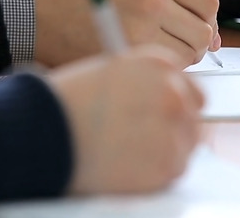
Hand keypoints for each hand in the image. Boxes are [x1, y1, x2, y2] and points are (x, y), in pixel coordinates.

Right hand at [31, 0, 220, 67]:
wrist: (34, 12)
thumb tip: (211, 36)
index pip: (207, 3)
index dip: (206, 22)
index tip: (198, 32)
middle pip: (202, 32)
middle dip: (194, 44)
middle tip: (173, 47)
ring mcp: (140, 25)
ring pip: (187, 54)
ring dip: (177, 59)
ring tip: (150, 53)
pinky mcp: (126, 51)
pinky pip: (163, 68)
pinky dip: (157, 70)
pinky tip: (138, 63)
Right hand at [48, 46, 204, 193]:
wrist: (46, 130)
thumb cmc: (69, 101)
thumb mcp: (111, 73)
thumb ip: (145, 84)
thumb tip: (162, 104)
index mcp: (159, 64)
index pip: (192, 89)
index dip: (178, 106)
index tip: (167, 118)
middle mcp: (173, 92)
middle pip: (193, 119)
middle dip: (173, 131)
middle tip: (145, 141)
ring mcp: (172, 128)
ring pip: (185, 147)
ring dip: (165, 152)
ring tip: (129, 153)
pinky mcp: (166, 162)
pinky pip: (174, 171)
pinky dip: (155, 174)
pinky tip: (128, 166)